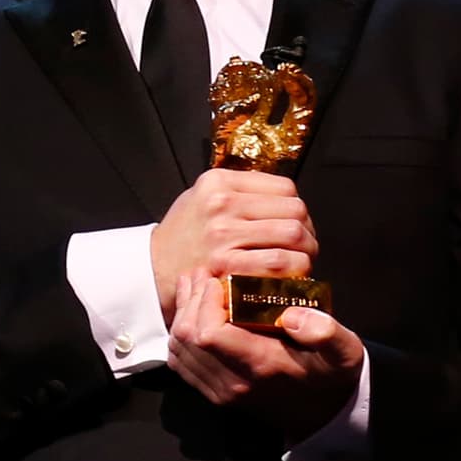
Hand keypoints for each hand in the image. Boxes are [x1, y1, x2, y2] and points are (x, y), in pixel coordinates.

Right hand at [149, 169, 316, 293]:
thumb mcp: (202, 197)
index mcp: (219, 181)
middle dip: (308, 234)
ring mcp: (223, 234)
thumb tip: (286, 200)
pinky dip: (292, 274)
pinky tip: (286, 279)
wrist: (153, 268)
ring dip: (306, 255)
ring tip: (299, 264)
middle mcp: (222, 203)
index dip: (299, 209)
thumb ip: (239, 192)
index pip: (285, 188)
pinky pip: (278, 265)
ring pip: (292, 236)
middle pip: (295, 211)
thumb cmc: (183, 235)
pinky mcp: (226, 264)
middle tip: (304, 248)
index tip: (297, 225)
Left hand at [163, 272, 362, 437]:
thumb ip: (325, 332)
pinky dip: (181, 334)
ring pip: (178, 349)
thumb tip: (292, 314)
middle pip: (187, 338)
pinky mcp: (215, 394)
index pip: (209, 334)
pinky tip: (195, 312)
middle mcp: (234, 383)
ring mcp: (221, 392)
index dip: (205, 301)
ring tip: (198, 287)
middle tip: (204, 274)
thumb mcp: (343, 351)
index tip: (218, 279)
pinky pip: (182, 363)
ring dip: (182, 314)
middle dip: (190, 300)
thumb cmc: (332, 374)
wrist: (326, 413)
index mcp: (261, 366)